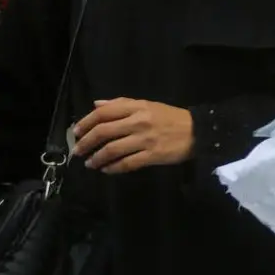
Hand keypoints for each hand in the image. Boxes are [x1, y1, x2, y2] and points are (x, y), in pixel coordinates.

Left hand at [72, 98, 194, 173]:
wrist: (198, 131)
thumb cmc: (171, 117)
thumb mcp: (147, 105)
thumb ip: (121, 104)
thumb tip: (96, 105)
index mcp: (137, 107)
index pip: (104, 113)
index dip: (86, 123)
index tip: (76, 133)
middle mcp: (139, 122)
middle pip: (103, 132)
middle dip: (86, 143)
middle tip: (78, 152)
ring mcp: (145, 140)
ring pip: (112, 150)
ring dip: (97, 158)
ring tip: (90, 164)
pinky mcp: (152, 155)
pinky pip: (126, 163)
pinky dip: (113, 168)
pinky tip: (107, 170)